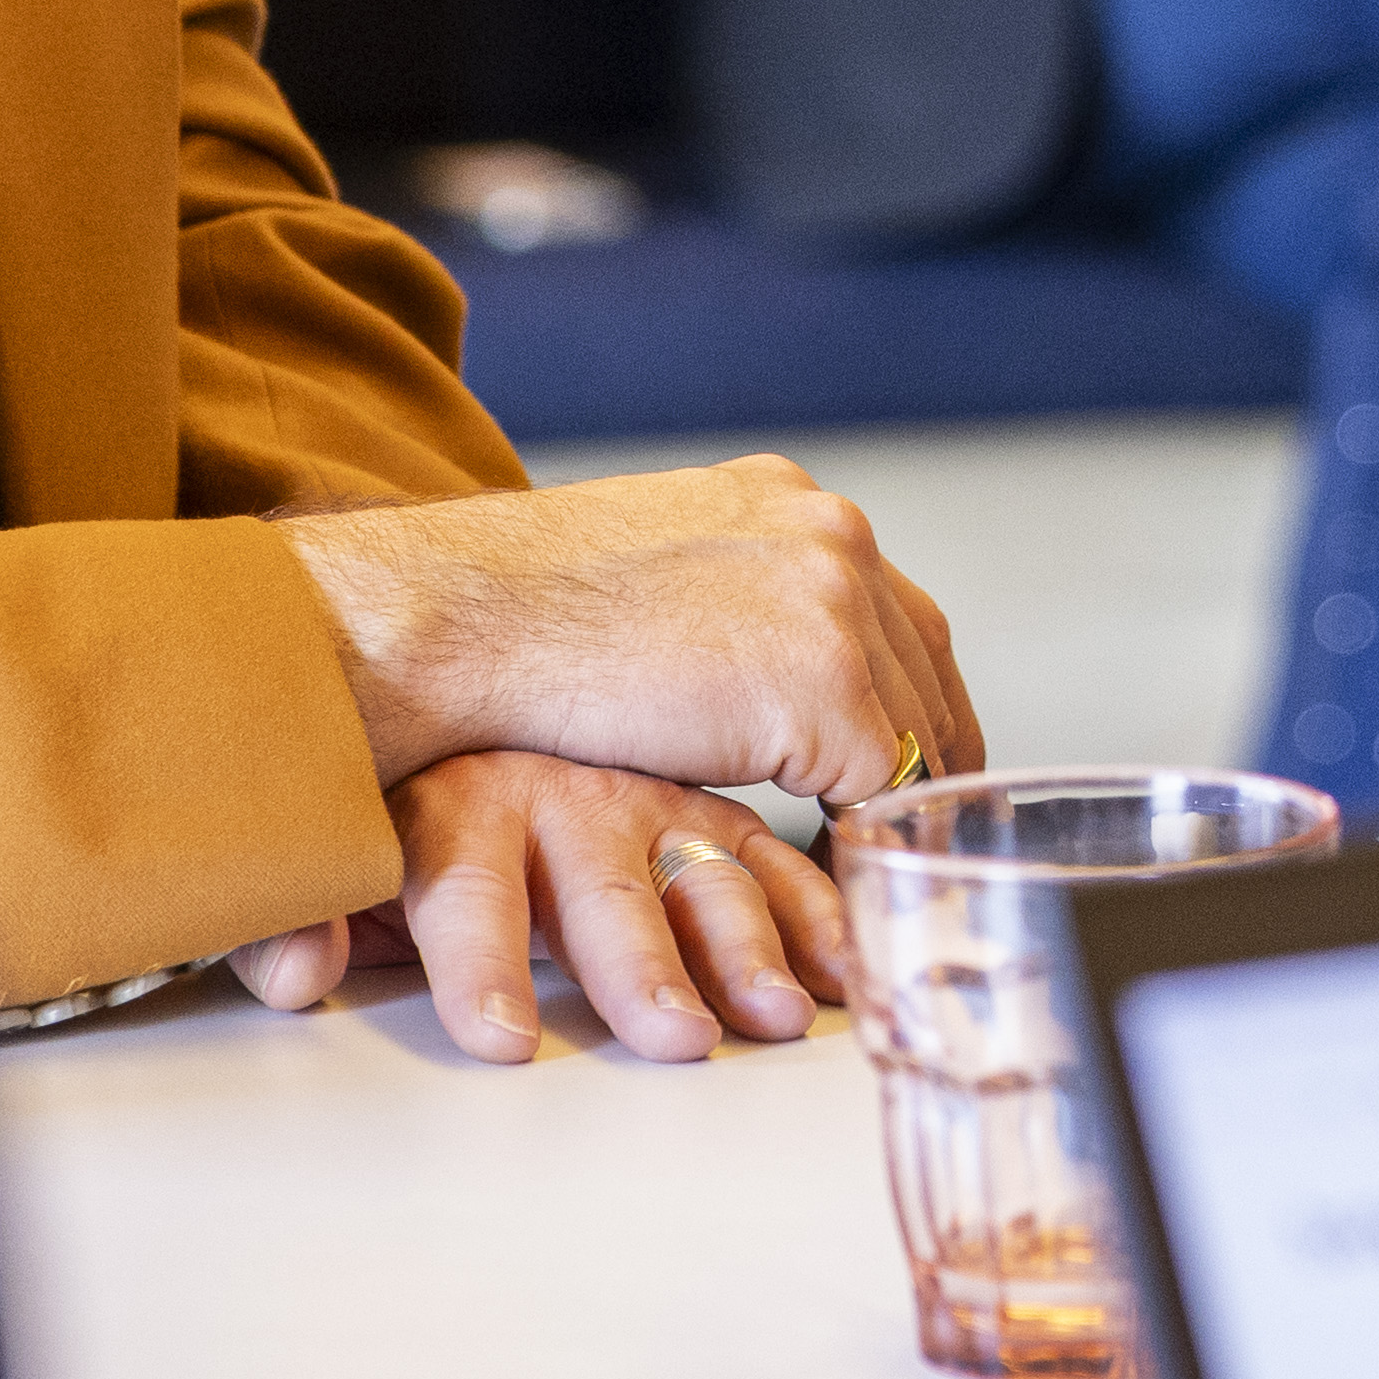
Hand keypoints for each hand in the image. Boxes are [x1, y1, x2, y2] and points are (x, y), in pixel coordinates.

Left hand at [232, 755, 852, 1060]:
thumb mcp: (329, 854)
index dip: (479, 959)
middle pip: (600, 882)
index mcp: (453, 802)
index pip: (463, 881)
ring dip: (745, 942)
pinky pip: (767, 853)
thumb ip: (295, 919)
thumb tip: (291, 969)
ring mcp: (639, 790)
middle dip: (638, 964)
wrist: (447, 650)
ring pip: (700, 863)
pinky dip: (812, 907)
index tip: (498, 1038)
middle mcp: (556, 789)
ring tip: (778, 1015)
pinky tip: (847, 965)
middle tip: (672, 1038)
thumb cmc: (389, 792)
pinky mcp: (698, 800)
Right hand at [285, 457, 982, 799]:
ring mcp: (835, 604)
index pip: (889, 610)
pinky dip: (863, 834)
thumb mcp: (645, 573)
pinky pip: (882, 782)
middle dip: (919, 751)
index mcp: (783, 498)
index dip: (897, 699)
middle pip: (923, 663)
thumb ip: (718, 603)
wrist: (455, 615)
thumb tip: (746, 667)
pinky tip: (838, 879)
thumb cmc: (510, 610)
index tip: (892, 764)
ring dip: (895, 801)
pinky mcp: (824, 685)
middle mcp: (827, 533)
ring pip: (915, 726)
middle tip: (908, 828)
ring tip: (879, 868)